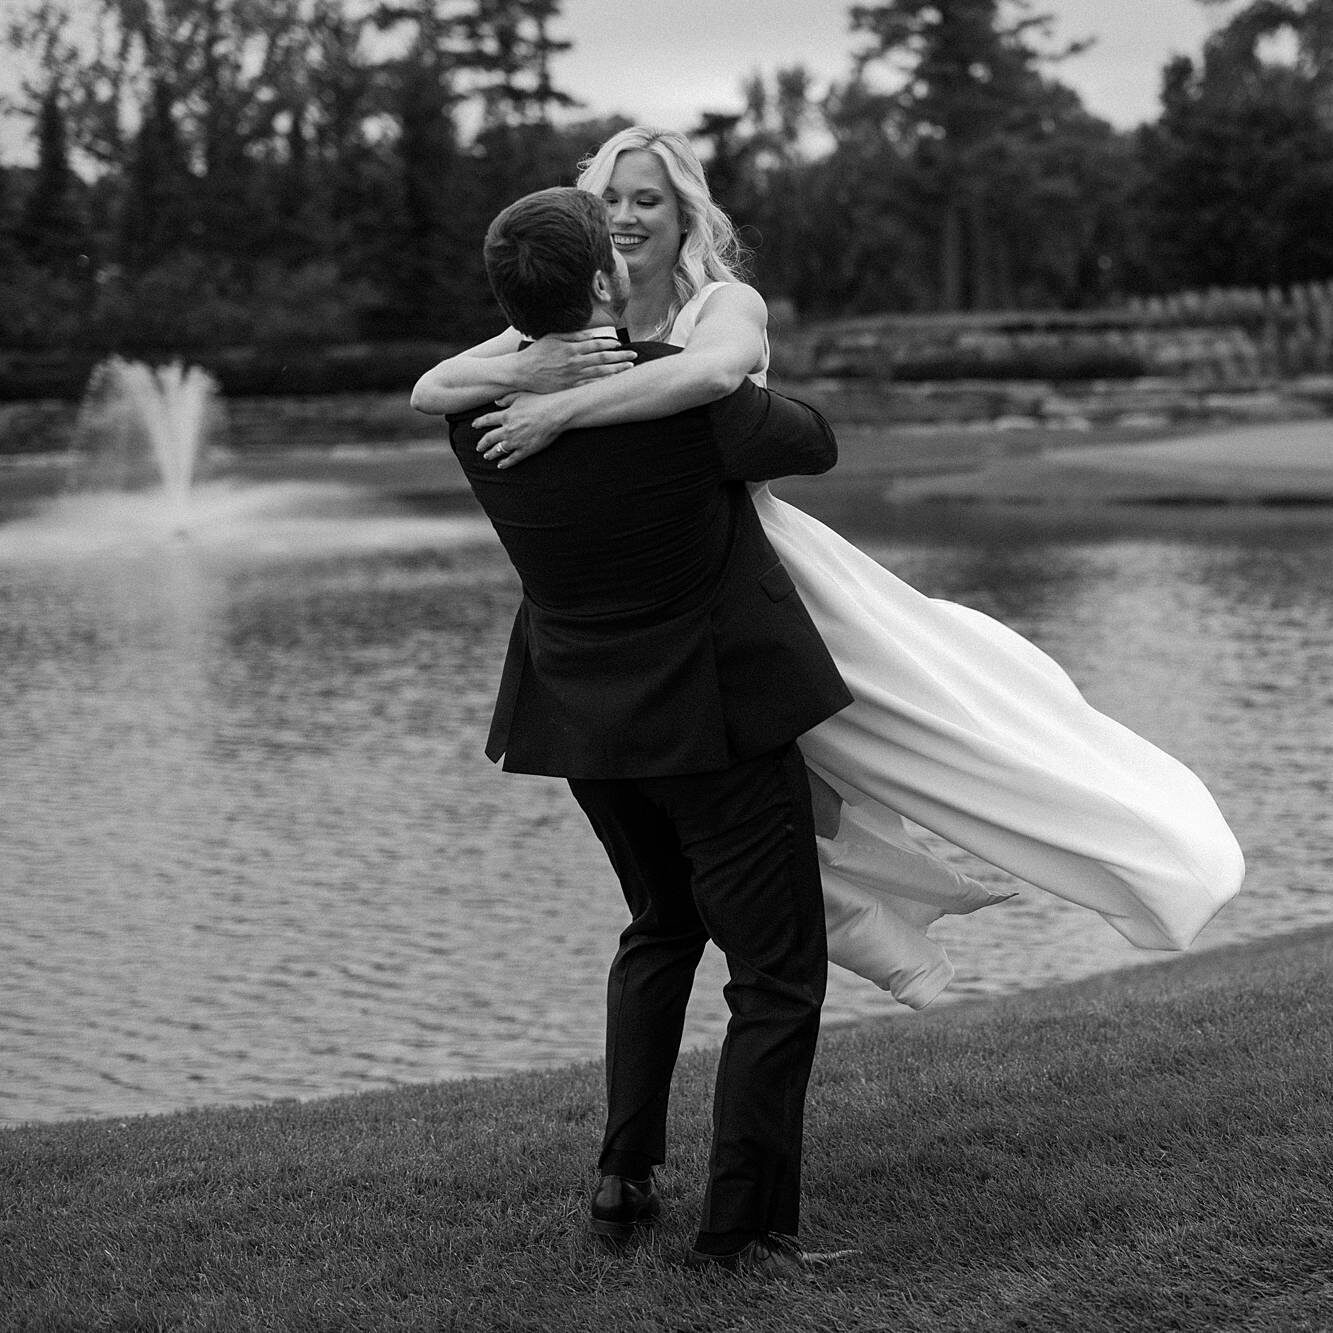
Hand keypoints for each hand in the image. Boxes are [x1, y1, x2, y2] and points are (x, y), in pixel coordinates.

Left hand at [475, 392, 567, 467]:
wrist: (554, 414)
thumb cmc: (540, 402)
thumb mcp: (520, 396)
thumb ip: (506, 399)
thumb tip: (496, 402)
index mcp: (506, 416)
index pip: (487, 420)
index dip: (479, 423)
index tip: (474, 426)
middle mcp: (508, 430)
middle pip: (490, 438)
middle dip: (482, 443)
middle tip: (478, 448)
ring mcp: (516, 441)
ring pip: (498, 450)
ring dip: (491, 454)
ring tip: (486, 457)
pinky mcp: (526, 450)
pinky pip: (512, 459)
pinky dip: (505, 463)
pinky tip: (500, 465)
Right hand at [521, 330, 635, 391]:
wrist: (522, 372)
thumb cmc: (537, 353)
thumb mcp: (553, 337)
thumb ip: (572, 335)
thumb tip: (591, 334)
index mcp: (571, 348)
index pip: (597, 345)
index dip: (611, 345)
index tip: (620, 345)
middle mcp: (575, 362)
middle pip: (603, 359)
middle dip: (621, 357)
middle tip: (634, 356)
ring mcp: (573, 377)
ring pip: (600, 373)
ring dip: (617, 370)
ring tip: (629, 368)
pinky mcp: (569, 388)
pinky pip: (590, 386)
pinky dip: (603, 383)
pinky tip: (613, 382)